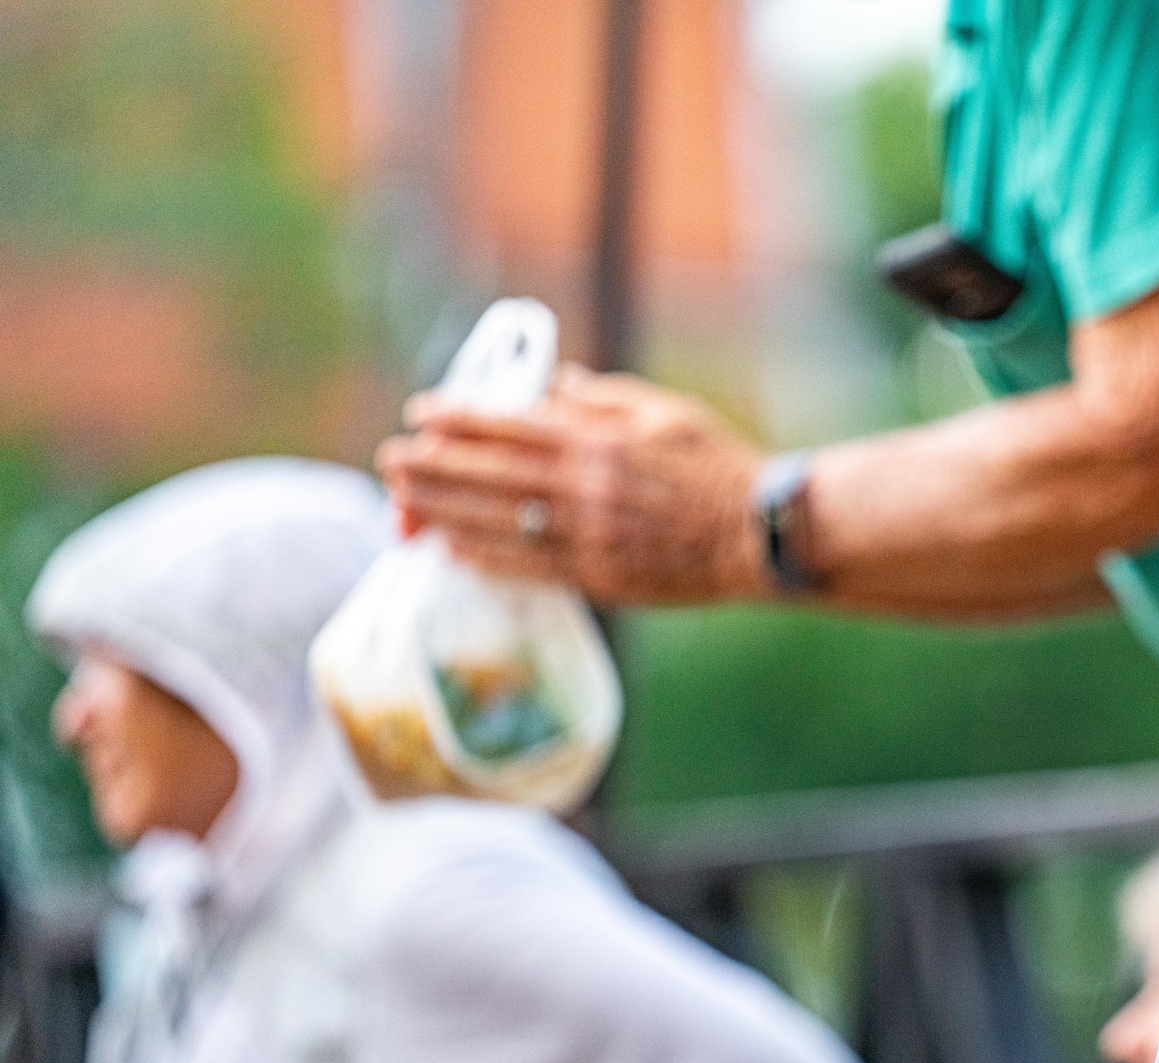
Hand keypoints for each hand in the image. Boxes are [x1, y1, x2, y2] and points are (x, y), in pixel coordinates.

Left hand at [376, 365, 766, 602]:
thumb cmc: (719, 465)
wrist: (762, 533)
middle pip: (493, 476)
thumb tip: (550, 385)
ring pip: (501, 524)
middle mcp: (588, 488)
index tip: (422, 413)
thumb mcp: (666, 411)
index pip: (513, 426)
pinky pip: (531, 567)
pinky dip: (488, 558)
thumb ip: (603, 398)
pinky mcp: (603, 577)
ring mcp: (592, 536)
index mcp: (602, 440)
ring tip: (403, 506)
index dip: (461, 419)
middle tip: (392, 461)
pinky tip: (454, 550)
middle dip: (435, 468)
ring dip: (445, 514)